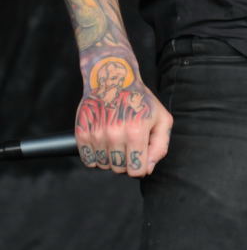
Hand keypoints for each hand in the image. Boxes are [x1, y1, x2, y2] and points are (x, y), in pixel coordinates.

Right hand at [74, 56, 172, 175]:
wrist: (113, 79)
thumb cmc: (139, 100)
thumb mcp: (161, 119)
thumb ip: (160, 146)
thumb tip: (148, 168)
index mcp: (136, 131)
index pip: (136, 170)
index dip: (141, 167)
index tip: (140, 158)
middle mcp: (114, 134)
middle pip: (120, 170)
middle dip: (126, 162)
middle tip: (128, 145)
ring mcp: (96, 134)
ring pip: (104, 166)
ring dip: (111, 158)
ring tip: (116, 141)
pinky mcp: (82, 133)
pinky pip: (88, 160)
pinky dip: (96, 155)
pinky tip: (104, 142)